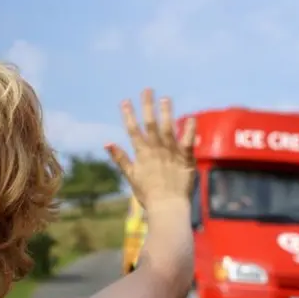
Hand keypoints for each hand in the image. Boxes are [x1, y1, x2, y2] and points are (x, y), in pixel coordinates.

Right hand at [105, 88, 195, 211]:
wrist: (167, 208)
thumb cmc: (148, 195)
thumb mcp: (131, 176)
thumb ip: (120, 158)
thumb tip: (107, 143)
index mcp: (142, 154)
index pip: (133, 130)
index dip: (129, 115)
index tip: (125, 101)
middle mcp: (156, 150)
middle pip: (151, 123)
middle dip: (148, 106)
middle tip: (147, 90)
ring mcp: (172, 153)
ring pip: (169, 127)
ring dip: (166, 112)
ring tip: (165, 98)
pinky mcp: (186, 158)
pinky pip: (189, 140)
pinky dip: (190, 129)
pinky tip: (191, 117)